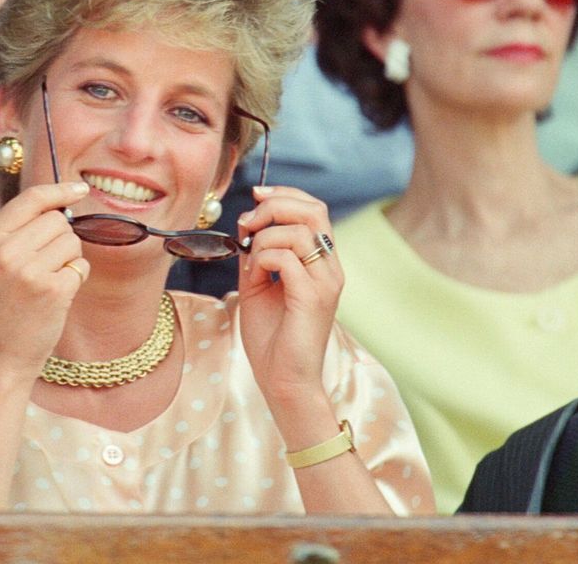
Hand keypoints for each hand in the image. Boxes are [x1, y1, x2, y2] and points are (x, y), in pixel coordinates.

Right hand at [0, 181, 89, 379]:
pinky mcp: (52, 289)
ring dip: (69, 261)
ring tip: (47, 284)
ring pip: (72, 242)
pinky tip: (56, 298)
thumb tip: (58, 207)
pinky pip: (81, 267)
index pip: (30, 199)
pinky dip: (75, 280)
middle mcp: (6, 250)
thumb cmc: (0, 312)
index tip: (79, 188)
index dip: (59, 190)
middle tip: (45, 268)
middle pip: (58, 220)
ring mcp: (29, 270)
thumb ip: (16, 234)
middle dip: (62, 240)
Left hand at [235, 185, 343, 403]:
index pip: (314, 209)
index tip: (255, 196)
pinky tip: (255, 277)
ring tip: (251, 263)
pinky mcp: (313, 297)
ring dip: (263, 239)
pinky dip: (263, 259)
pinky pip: (286, 258)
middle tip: (249, 223)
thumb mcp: (258, 286)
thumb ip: (256, 255)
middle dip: (274, 206)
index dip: (285, 194)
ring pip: (297, 231)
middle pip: (313, 210)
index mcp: (322, 263)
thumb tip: (246, 223)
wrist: (283, 381)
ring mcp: (325, 282)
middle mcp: (330, 268)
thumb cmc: (272, 339)